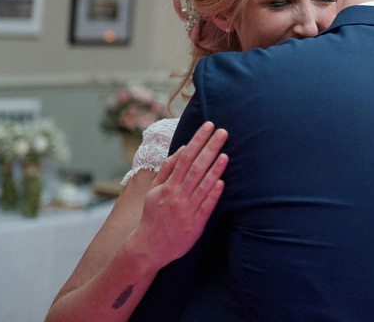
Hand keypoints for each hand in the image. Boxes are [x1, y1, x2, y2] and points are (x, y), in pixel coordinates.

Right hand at [128, 122, 227, 269]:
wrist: (148, 248)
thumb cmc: (153, 215)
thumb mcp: (154, 191)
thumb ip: (167, 169)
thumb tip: (182, 148)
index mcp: (167, 186)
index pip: (185, 157)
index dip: (197, 140)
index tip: (208, 126)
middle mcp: (177, 196)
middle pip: (195, 168)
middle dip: (209, 148)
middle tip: (222, 132)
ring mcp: (186, 210)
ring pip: (202, 186)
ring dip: (214, 169)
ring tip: (225, 154)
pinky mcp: (195, 225)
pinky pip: (206, 207)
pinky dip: (213, 194)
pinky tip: (222, 182)